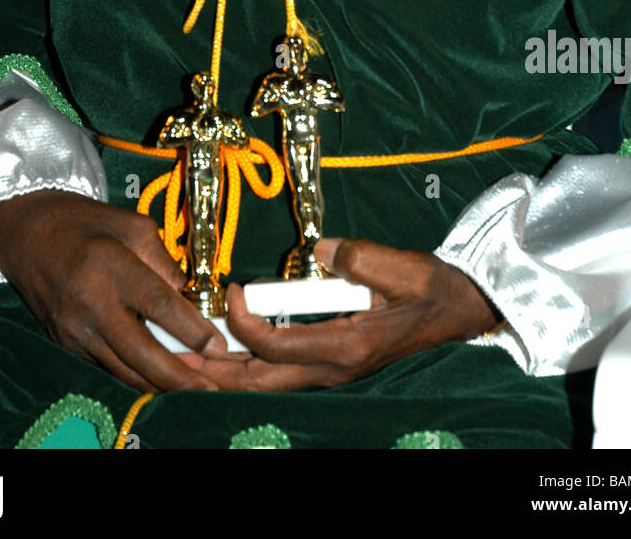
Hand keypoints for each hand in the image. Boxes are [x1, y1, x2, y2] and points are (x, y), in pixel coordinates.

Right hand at [0, 189, 227, 392]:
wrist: (26, 233)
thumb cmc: (84, 221)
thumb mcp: (132, 225)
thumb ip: (164, 261)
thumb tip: (190, 296)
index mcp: (109, 266)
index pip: (158, 305)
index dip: (191, 328)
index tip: (217, 344)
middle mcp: (89, 304)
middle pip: (140, 352)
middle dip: (178, 375)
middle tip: (209, 388)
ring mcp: (74, 330)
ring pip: (122, 370)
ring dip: (158, 383)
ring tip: (191, 389)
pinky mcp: (65, 344)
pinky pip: (106, 366)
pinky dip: (133, 375)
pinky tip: (157, 378)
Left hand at [180, 237, 501, 391]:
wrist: (457, 311)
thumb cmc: (430, 289)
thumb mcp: (402, 267)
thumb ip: (359, 258)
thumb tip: (319, 249)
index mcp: (345, 347)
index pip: (276, 345)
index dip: (243, 322)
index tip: (230, 290)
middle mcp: (331, 368)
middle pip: (258, 380)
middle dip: (213, 371)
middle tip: (174, 355)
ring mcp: (329, 370)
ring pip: (265, 381)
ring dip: (224, 372)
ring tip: (186, 357)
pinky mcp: (329, 361)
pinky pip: (279, 369)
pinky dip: (247, 364)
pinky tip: (224, 352)